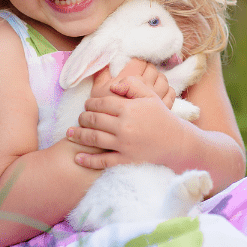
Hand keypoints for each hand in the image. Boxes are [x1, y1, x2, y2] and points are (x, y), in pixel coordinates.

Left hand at [67, 75, 185, 169]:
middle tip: (80, 118)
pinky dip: (88, 160)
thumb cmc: (162, 117)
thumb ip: (132, 84)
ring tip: (69, 134)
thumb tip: (112, 85)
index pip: (101, 103)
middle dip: (83, 118)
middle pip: (94, 120)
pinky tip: (77, 158)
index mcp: (129, 109)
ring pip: (94, 139)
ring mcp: (124, 145)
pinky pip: (103, 161)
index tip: (87, 105)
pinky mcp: (126, 160)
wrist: (178, 143)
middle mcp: (124, 126)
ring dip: (79, 136)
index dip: (90, 103)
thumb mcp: (151, 95)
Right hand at [89, 59, 175, 108]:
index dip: (137, 62)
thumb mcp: (97, 91)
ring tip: (151, 81)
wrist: (113, 137)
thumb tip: (102, 59)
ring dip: (158, 77)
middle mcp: (146, 87)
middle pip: (152, 69)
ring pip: (163, 80)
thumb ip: (101, 74)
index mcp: (131, 79)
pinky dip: (167, 90)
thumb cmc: (104, 114)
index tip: (133, 65)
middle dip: (147, 68)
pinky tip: (159, 92)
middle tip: (141, 73)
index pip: (140, 62)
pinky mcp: (163, 109)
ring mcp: (156, 98)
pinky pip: (171, 93)